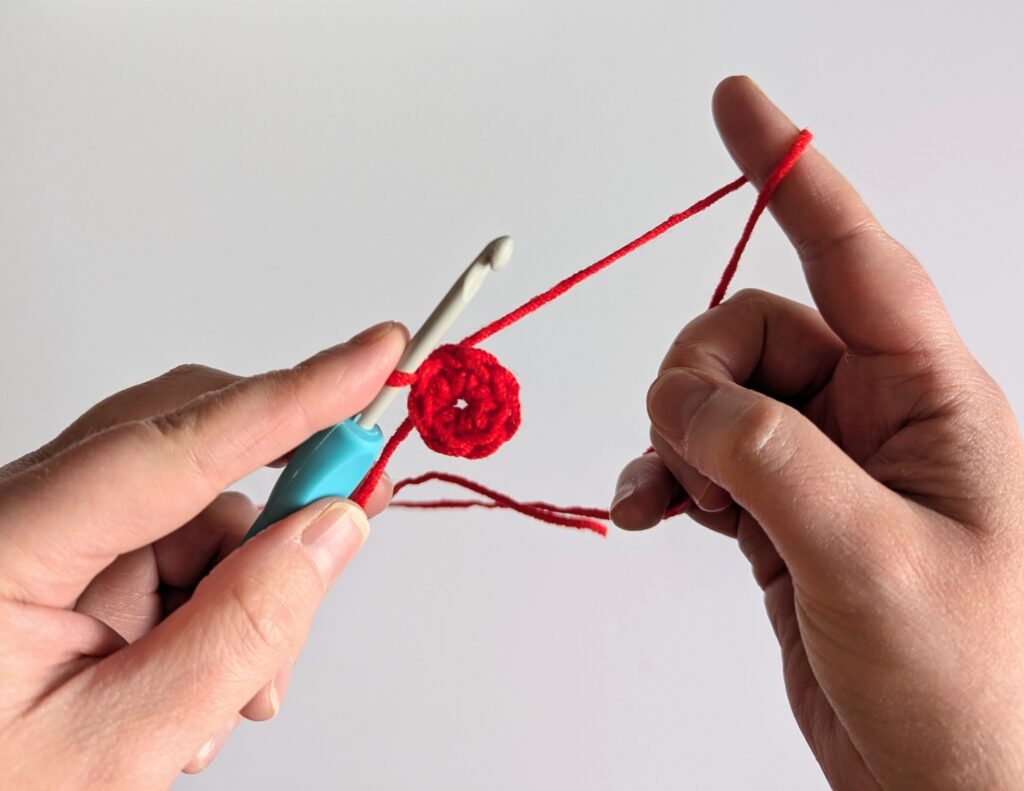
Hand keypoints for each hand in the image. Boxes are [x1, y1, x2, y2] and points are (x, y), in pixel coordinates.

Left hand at [0, 321, 406, 788]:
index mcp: (2, 543)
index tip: (377, 356)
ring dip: (243, 593)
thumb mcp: (120, 744)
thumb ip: (240, 632)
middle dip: (276, 507)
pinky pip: (174, 552)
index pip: (173, 443)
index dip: (291, 396)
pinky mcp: (65, 561)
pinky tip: (201, 683)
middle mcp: (18, 515)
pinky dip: (213, 608)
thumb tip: (331, 529)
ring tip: (238, 692)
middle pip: (189, 457)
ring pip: (195, 516)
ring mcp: (43, 535)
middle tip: (350, 522)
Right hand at [610, 77, 1023, 789]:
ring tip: (674, 498)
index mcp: (930, 400)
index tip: (739, 105)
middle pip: (751, 332)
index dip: (792, 172)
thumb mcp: (872, 558)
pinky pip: (702, 458)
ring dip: (674, 435)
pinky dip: (665, 474)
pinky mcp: (783, 514)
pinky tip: (650, 508)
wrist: (954, 788)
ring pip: (716, 396)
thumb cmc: (972, 688)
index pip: (855, 254)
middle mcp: (874, 418)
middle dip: (698, 377)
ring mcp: (823, 466)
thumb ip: (771, 458)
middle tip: (689, 451)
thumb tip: (685, 401)